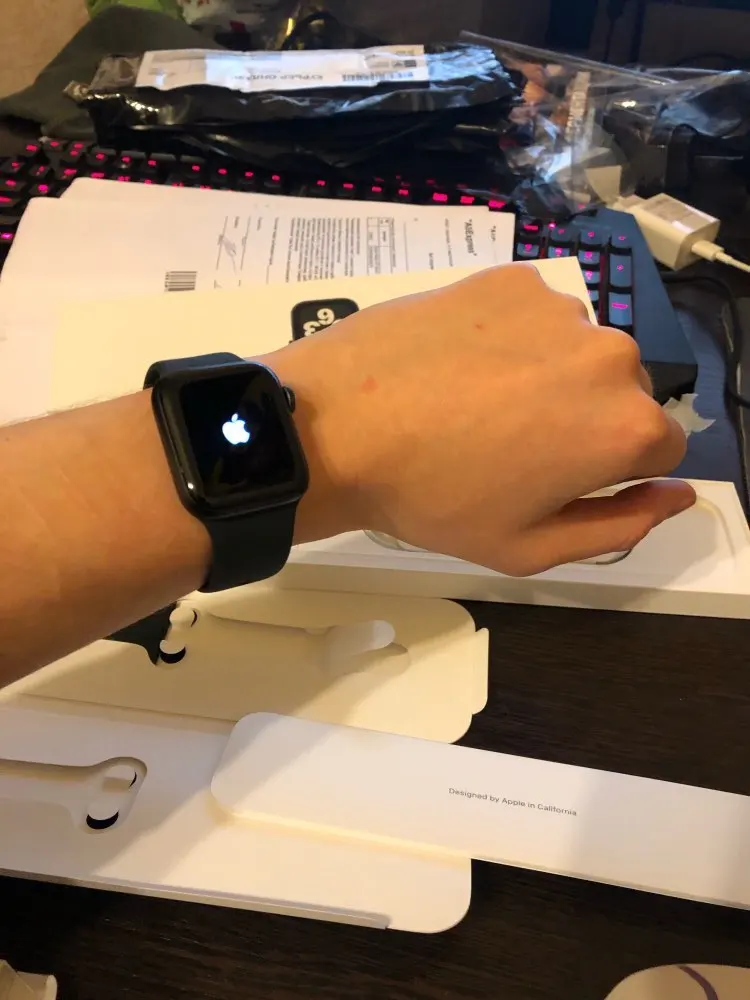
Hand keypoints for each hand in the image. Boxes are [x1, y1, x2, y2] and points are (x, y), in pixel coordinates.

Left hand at [267, 264, 693, 574]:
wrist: (337, 426)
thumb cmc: (433, 499)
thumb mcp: (530, 546)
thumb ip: (621, 526)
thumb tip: (679, 496)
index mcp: (625, 427)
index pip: (662, 449)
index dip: (612, 472)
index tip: (556, 479)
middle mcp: (611, 355)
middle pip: (625, 395)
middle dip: (586, 420)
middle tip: (510, 446)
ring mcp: (560, 309)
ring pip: (580, 352)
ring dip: (551, 376)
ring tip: (478, 403)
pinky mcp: (512, 278)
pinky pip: (536, 317)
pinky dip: (514, 339)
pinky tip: (461, 364)